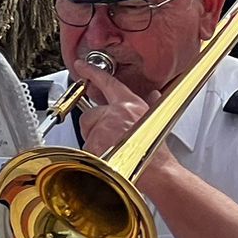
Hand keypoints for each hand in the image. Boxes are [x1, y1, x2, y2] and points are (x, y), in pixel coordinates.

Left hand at [75, 62, 175, 177]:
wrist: (156, 172)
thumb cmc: (156, 151)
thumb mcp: (156, 121)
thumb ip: (151, 104)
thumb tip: (153, 94)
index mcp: (131, 104)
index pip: (108, 83)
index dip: (93, 72)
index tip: (81, 65)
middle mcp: (116, 113)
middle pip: (90, 115)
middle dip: (94, 126)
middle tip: (108, 137)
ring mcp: (103, 129)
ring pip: (86, 133)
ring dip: (94, 141)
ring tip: (112, 150)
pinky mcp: (93, 145)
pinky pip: (84, 148)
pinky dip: (92, 154)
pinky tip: (107, 158)